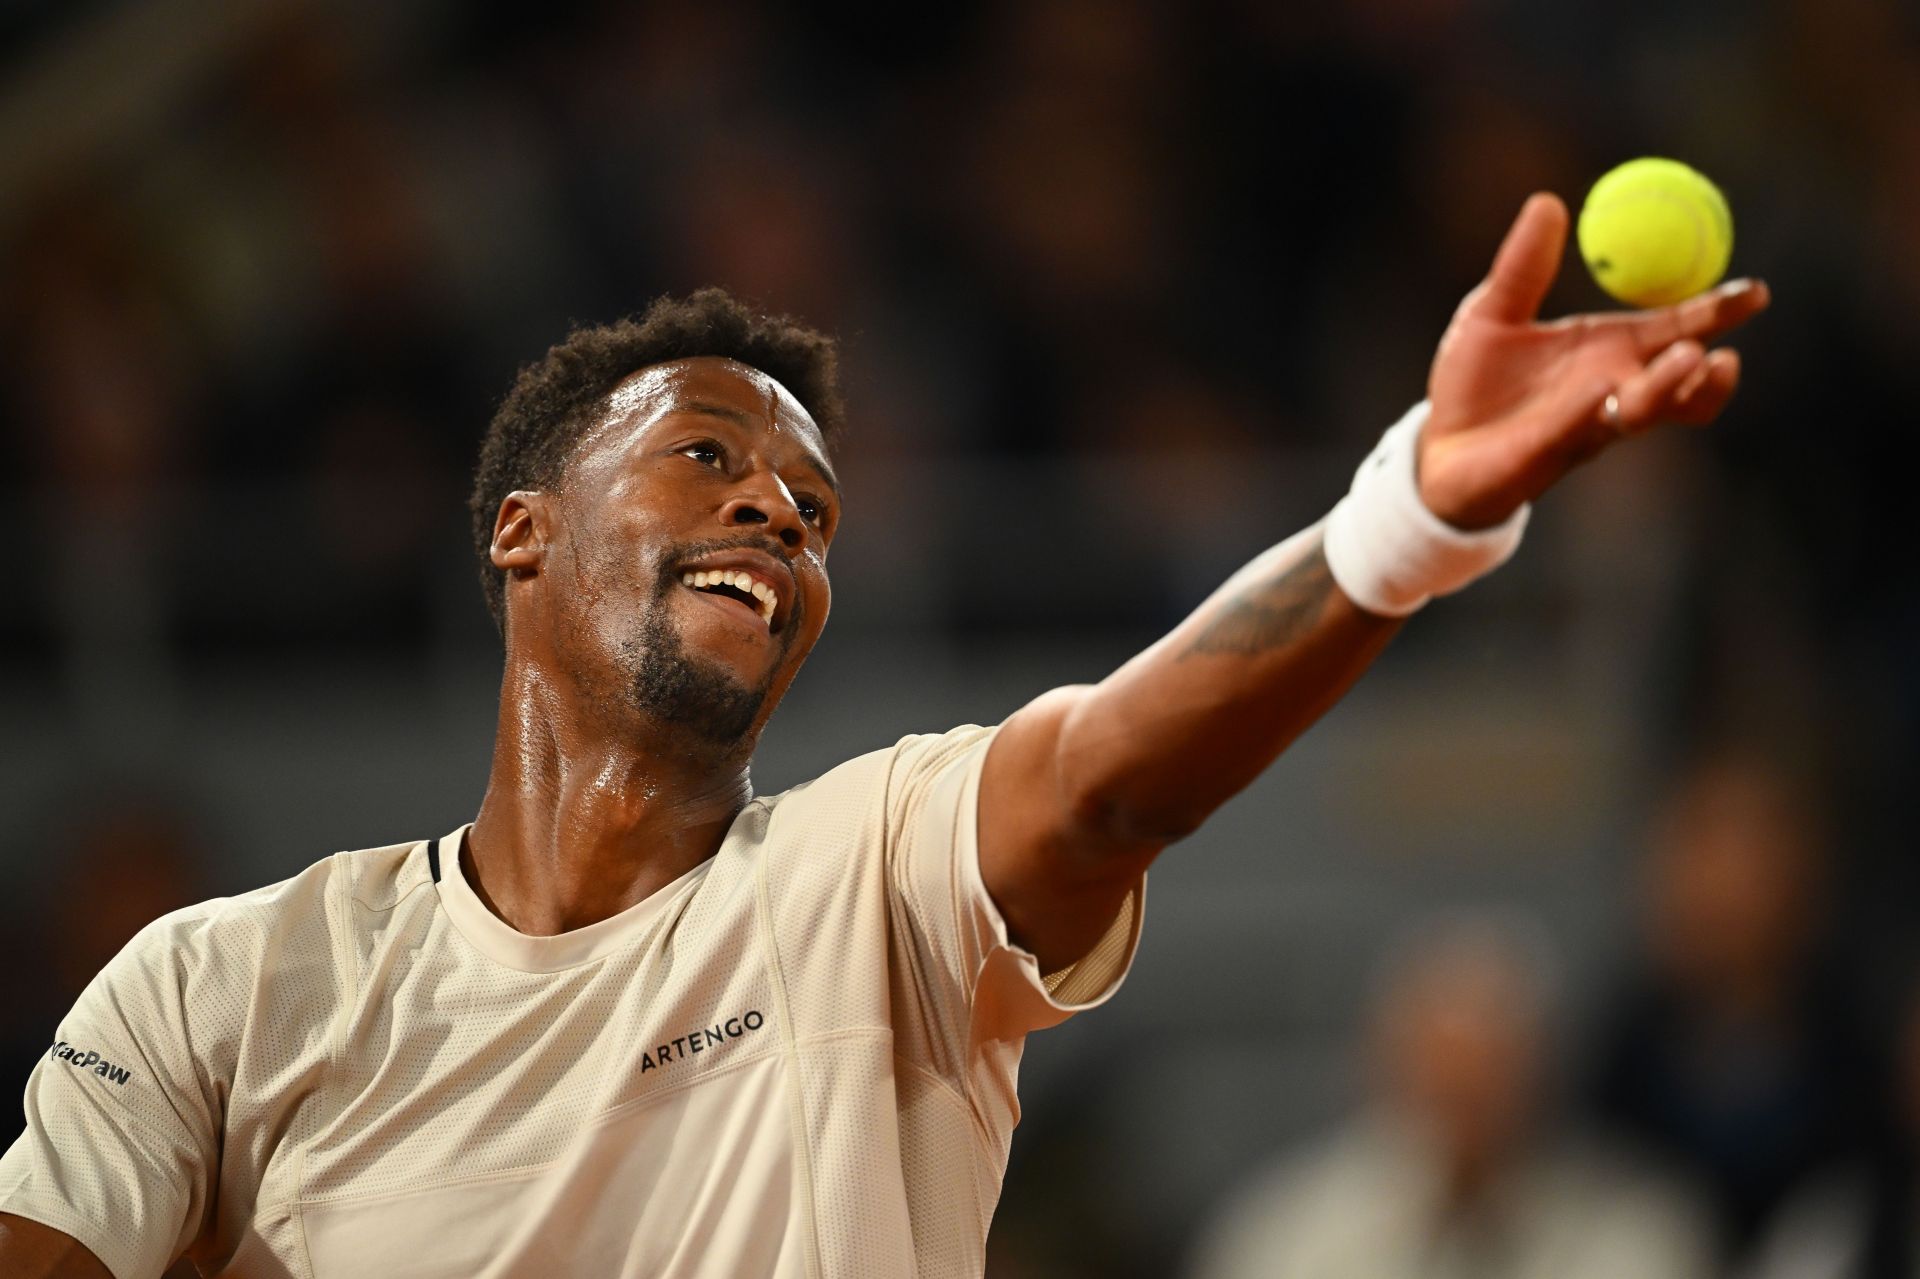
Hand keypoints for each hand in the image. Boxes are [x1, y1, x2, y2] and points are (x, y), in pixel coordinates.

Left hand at [1418, 192, 1769, 529]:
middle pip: (1682, 382)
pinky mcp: (1548, 455)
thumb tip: (1547, 201)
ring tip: (1691, 361)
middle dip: (1708, 366)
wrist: (1439, 448)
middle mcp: (1613, 392)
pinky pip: (1578, 432)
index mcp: (1610, 352)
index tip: (1754, 293)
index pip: (1679, 329)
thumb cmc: (1473, 385)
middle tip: (1722, 344)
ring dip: (1670, 390)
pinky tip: (1604, 391)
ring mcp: (1586, 426)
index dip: (1718, 313)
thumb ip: (1523, 266)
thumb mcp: (1491, 312)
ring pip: (1646, 413)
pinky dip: (1593, 411)